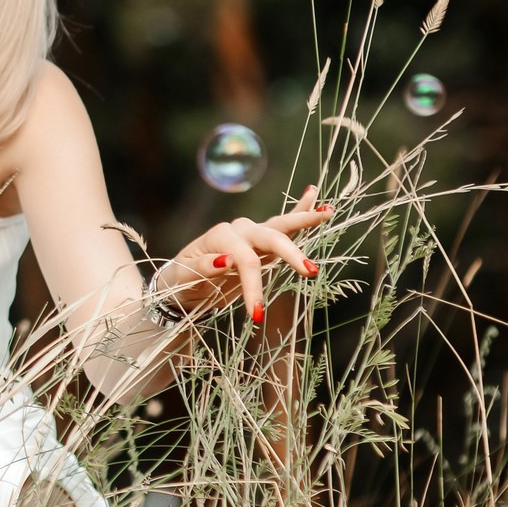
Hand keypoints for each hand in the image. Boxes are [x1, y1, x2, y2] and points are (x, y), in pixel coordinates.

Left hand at [154, 183, 330, 324]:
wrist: (181, 281)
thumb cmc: (181, 280)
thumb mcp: (185, 276)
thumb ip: (205, 267)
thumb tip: (228, 260)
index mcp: (220, 236)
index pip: (245, 260)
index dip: (253, 286)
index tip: (256, 313)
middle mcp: (238, 231)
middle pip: (270, 238)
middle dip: (290, 254)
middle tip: (310, 272)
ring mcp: (251, 235)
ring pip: (281, 226)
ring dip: (304, 220)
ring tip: (326, 212)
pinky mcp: (261, 245)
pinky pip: (282, 226)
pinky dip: (298, 211)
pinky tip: (313, 194)